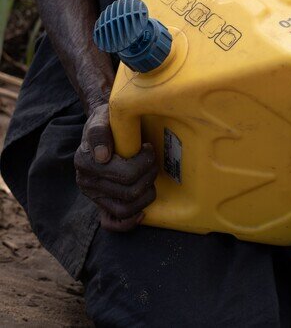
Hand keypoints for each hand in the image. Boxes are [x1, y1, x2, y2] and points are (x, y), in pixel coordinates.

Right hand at [74, 103, 157, 231]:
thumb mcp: (103, 118)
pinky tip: (143, 211)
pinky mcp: (102, 205)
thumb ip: (99, 132)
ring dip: (146, 195)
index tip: (148, 147)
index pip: (126, 175)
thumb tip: (102, 156)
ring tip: (150, 178)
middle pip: (130, 192)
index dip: (144, 162)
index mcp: (85, 162)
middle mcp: (86, 182)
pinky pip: (113, 223)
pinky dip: (129, 222)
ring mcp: (94, 196)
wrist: (106, 127)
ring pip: (126, 209)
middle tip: (153, 160)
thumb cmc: (109, 122)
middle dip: (149, 175)